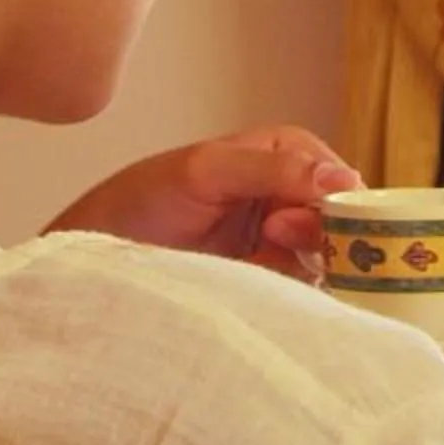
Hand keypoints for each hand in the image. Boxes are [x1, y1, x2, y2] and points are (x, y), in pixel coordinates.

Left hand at [44, 125, 360, 279]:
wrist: (100, 256)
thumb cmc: (143, 199)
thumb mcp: (207, 171)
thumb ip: (274, 169)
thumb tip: (343, 179)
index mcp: (286, 154)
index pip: (341, 179)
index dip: (337, 202)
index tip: (308, 217)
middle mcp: (291, 195)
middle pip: (342, 223)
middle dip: (317, 233)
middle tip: (274, 234)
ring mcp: (281, 240)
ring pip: (325, 258)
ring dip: (296, 261)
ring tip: (252, 257)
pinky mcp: (268, 279)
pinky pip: (301, 288)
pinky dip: (285, 289)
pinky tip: (252, 279)